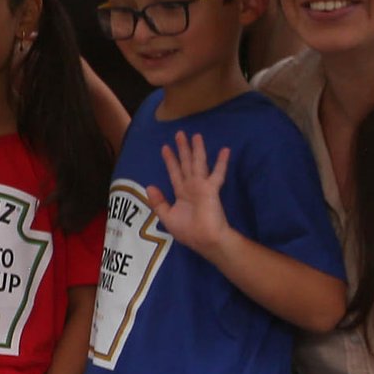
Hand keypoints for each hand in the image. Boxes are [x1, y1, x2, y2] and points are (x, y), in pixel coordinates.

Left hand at [144, 130, 233, 255]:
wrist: (205, 240)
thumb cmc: (188, 232)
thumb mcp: (167, 217)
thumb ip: (159, 201)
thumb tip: (149, 186)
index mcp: (181, 193)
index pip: (174, 172)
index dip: (170, 160)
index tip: (165, 147)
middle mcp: (191, 187)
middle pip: (186, 164)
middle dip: (182, 149)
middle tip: (179, 133)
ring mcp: (202, 187)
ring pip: (198, 163)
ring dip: (197, 149)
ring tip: (196, 135)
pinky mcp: (211, 189)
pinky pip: (217, 173)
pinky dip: (221, 162)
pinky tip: (224, 149)